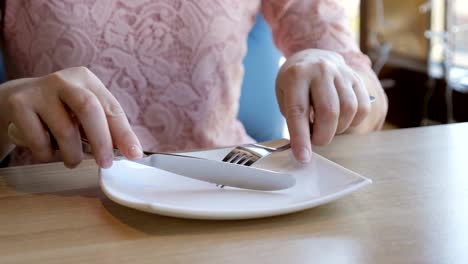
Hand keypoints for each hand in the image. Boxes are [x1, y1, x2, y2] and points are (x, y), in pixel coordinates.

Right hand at [0, 67, 142, 167]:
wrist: (15, 100)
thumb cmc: (60, 111)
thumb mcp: (82, 113)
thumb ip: (105, 128)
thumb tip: (131, 153)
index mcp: (87, 80)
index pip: (111, 108)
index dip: (124, 133)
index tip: (134, 154)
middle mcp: (64, 81)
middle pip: (89, 109)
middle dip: (101, 141)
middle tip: (104, 163)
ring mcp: (40, 90)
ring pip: (65, 129)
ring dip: (72, 154)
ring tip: (72, 161)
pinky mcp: (19, 104)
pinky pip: (38, 140)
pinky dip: (46, 154)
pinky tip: (47, 152)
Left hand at [276, 49, 370, 162]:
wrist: (313, 56)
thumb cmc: (295, 82)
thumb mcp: (283, 94)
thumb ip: (293, 117)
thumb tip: (304, 146)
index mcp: (296, 75)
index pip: (299, 111)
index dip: (301, 138)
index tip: (303, 158)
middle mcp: (321, 71)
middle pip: (329, 112)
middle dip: (323, 136)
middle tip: (316, 141)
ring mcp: (342, 73)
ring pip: (348, 110)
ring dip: (338, 129)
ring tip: (327, 127)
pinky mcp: (357, 79)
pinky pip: (362, 108)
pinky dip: (353, 122)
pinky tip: (341, 120)